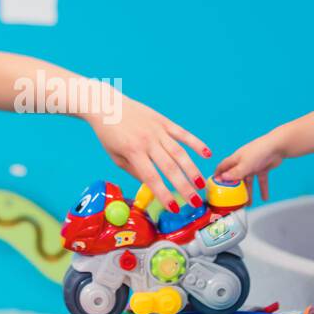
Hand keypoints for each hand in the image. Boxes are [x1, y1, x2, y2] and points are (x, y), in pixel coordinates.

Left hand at [87, 95, 210, 213]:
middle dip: (184, 186)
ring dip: (192, 169)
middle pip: (170, 167)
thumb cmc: (109, 134)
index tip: (174, 208)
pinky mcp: (163, 121)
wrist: (106, 105)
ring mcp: (157, 130)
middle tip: (194, 201)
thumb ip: (134, 171)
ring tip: (201, 184)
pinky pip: (182, 133)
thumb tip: (152, 185)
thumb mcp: (115, 156)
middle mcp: (147, 141)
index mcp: (133, 152)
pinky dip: (196, 143)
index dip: (164, 194)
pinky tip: (207, 154)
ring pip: (179, 152)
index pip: (152, 178)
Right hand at [212, 130, 284, 201]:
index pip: (223, 167)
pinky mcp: (263, 168)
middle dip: (234, 189)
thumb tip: (222, 178)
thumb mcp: (245, 164)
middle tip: (233, 200)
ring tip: (248, 204)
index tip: (214, 185)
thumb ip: (235, 173)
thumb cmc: (259, 151)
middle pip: (236, 177)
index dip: (218, 175)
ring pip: (248, 181)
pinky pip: (261, 181)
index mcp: (235, 159)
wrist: (278, 146)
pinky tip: (264, 198)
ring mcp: (253, 165)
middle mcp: (242, 162)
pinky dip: (262, 189)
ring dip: (248, 192)